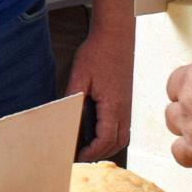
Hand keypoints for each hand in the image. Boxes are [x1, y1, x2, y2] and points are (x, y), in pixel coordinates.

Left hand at [64, 17, 132, 159]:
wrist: (116, 36)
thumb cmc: (98, 53)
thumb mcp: (80, 76)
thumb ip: (73, 98)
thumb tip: (64, 118)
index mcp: (113, 105)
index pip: (105, 139)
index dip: (91, 152)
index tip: (76, 156)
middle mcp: (124, 108)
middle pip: (117, 143)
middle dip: (100, 154)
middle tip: (81, 156)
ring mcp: (127, 105)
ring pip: (123, 136)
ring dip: (108, 146)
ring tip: (88, 147)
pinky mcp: (126, 100)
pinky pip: (123, 125)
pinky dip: (112, 135)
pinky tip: (98, 131)